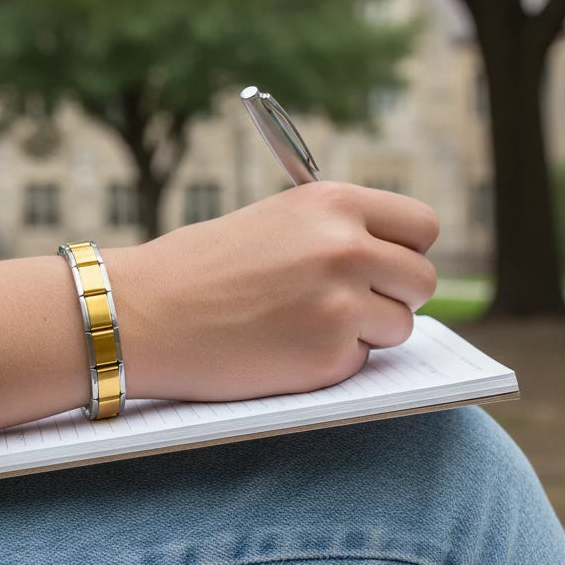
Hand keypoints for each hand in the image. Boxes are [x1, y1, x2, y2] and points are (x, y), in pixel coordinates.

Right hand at [104, 182, 438, 402]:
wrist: (142, 314)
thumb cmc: (198, 268)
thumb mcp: (274, 222)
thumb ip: (335, 233)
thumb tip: (392, 261)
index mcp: (333, 202)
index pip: (421, 225)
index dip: (406, 250)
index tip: (389, 265)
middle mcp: (346, 247)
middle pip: (422, 279)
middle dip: (395, 296)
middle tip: (354, 305)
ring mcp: (341, 303)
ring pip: (399, 326)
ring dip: (365, 332)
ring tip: (302, 325)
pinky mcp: (329, 355)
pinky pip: (361, 362)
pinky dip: (331, 363)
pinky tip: (282, 349)